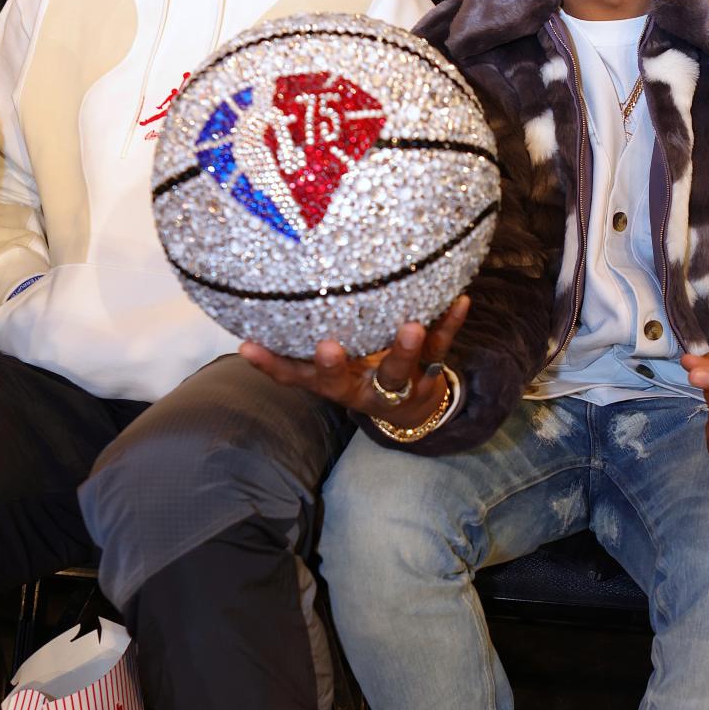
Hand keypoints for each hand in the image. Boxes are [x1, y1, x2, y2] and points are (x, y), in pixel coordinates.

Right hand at [240, 296, 469, 428]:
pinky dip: (450, 324)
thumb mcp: (333, 366)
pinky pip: (442, 348)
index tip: (249, 346)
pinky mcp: (430, 369)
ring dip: (405, 350)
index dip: (271, 365)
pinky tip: (460, 300)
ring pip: (400, 370)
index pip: (296, 376)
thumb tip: (258, 302)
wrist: (412, 409)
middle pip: (346, 381)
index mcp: (334, 384)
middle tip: (328, 347)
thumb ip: (304, 342)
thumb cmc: (361, 371)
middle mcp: (362, 387)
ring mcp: (398, 382)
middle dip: (335, 367)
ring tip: (411, 327)